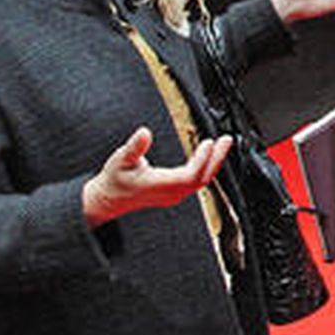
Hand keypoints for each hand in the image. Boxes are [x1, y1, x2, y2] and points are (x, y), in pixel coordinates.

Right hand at [82, 126, 231, 227]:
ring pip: (201, 182)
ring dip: (213, 163)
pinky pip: (196, 182)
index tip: (209, 143)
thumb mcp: (119, 160)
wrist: (108, 200)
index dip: (202, 160)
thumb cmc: (114, 180)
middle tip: (226, 140)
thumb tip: (144, 133)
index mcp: (159, 186)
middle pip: (202, 180)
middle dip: (216, 159)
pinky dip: (206, 168)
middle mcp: (170, 194)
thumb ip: (134, 148)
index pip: (190, 177)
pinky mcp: (174, 194)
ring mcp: (173, 196)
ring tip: (221, 144)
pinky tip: (208, 155)